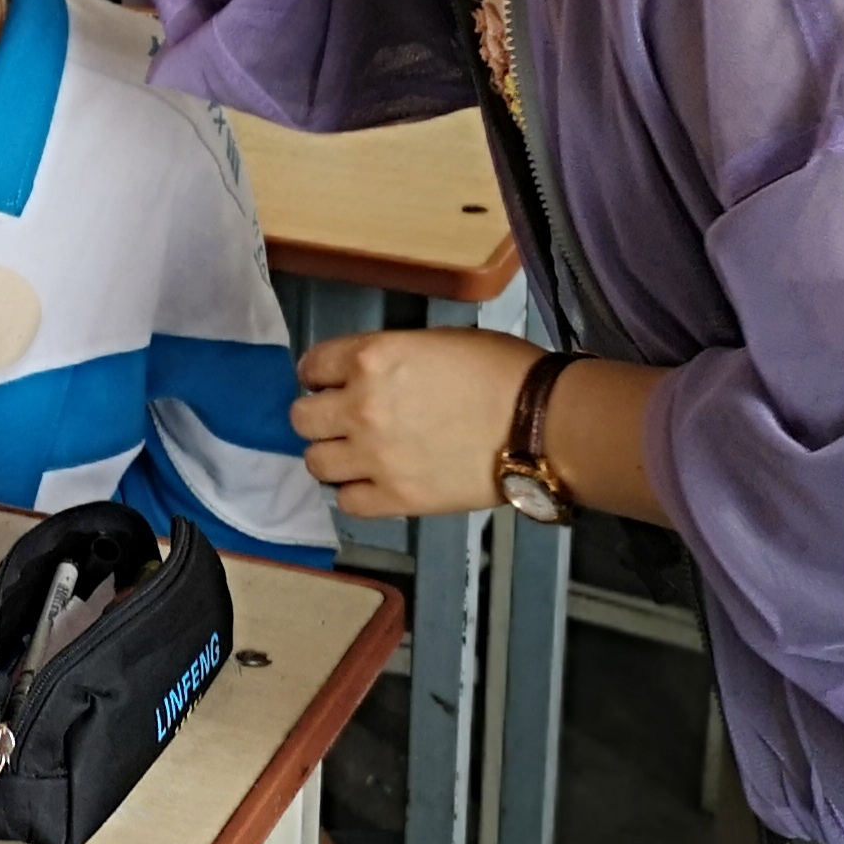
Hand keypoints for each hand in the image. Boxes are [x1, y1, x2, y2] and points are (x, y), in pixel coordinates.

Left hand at [288, 327, 546, 519]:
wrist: (541, 422)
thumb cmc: (500, 370)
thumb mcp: (434, 342)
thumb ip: (388, 359)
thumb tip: (365, 376)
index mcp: (371, 358)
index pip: (312, 366)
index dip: (319, 375)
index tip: (327, 382)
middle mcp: (361, 407)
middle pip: (302, 418)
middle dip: (319, 416)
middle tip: (341, 420)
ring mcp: (375, 456)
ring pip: (315, 462)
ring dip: (331, 455)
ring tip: (355, 454)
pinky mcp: (397, 497)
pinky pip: (347, 502)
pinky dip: (355, 492)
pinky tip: (373, 483)